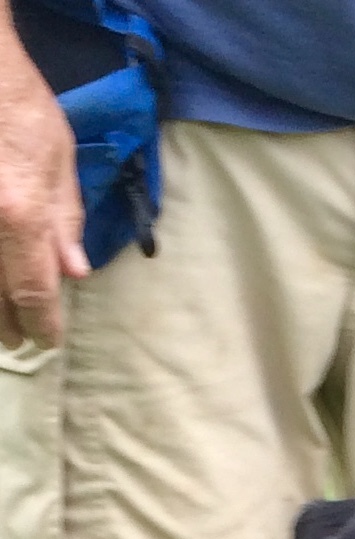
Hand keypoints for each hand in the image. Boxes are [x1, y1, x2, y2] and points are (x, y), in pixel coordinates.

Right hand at [0, 45, 87, 347]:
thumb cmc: (19, 105)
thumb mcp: (59, 160)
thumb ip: (65, 221)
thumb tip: (73, 274)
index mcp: (20, 216)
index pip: (34, 295)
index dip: (42, 327)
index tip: (47, 342)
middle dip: (8, 328)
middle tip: (19, 342)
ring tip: (0, 327)